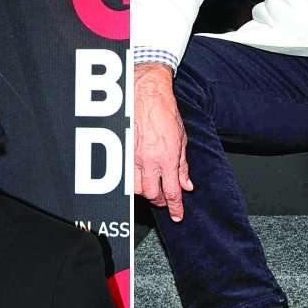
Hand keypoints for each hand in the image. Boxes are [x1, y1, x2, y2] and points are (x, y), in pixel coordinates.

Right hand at [133, 62, 192, 221]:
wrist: (145, 91)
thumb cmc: (164, 110)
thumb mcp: (182, 138)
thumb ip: (183, 164)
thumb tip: (187, 183)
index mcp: (168, 157)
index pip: (172, 191)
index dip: (175, 207)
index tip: (177, 216)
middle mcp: (149, 160)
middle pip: (151, 194)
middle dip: (159, 200)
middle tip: (164, 197)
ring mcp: (131, 156)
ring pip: (135, 188)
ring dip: (144, 190)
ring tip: (151, 185)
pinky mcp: (119, 150)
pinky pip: (123, 174)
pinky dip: (131, 179)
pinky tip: (136, 175)